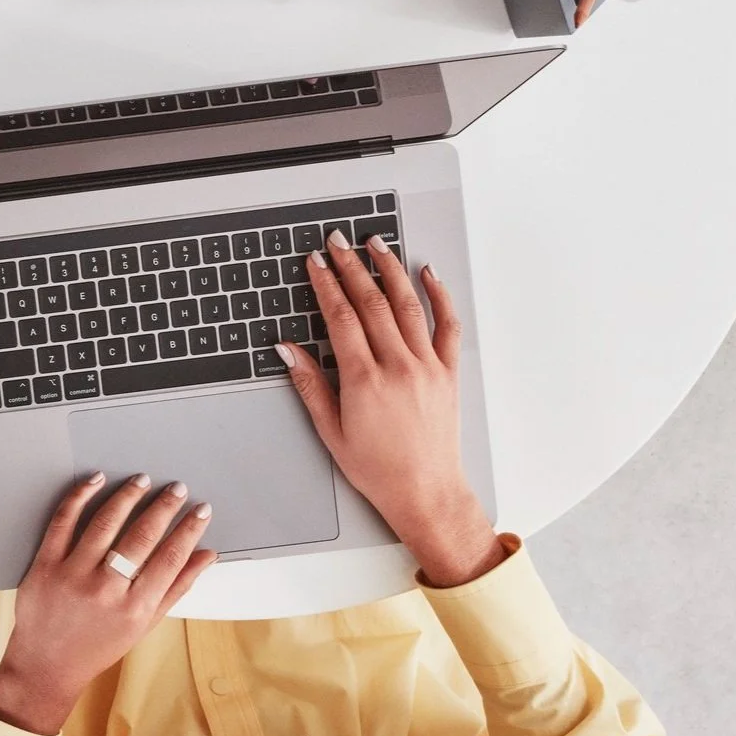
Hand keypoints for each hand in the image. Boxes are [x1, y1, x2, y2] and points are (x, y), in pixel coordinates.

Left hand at [0, 473, 215, 734]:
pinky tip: (96, 480)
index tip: (201, 509)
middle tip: (177, 488)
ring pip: (105, 523)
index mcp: (135, 609)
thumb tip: (208, 555)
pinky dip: (80, 497)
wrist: (46, 666)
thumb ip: (177, 587)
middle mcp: (105, 591)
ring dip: (127, 496)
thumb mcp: (145, 624)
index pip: (170, 558)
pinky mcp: (45, 566)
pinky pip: (63, 522)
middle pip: (141, 536)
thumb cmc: (99, 646)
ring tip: (143, 480)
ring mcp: (72, 576)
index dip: (189, 530)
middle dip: (164, 507)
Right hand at [278, 233, 505, 587]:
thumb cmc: (378, 470)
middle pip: (371, 302)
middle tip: (337, 242)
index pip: (340, 317)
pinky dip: (439, 296)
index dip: (325, 284)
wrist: (426, 493)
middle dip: (350, 266)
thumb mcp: (331, 432)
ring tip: (375, 244)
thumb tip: (287, 349)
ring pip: (407, 305)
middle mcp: (398, 367)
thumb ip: (309, 384)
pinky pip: (447, 325)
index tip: (316, 262)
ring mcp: (427, 367)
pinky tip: (428, 274)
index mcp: (364, 380)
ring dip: (389, 269)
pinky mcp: (448, 373)